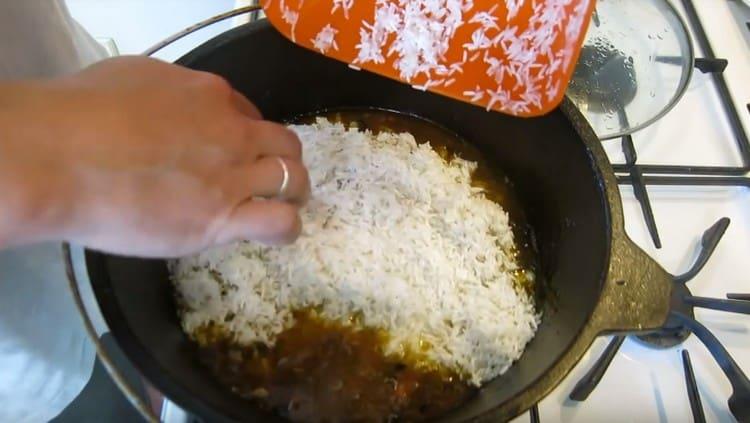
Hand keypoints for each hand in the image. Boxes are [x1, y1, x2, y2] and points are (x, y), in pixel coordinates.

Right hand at [0, 56, 309, 256]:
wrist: (61, 156)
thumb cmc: (79, 115)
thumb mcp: (130, 80)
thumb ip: (162, 95)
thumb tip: (166, 110)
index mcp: (209, 95)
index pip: (248, 114)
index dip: (247, 134)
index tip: (234, 150)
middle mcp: (231, 131)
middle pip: (283, 143)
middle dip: (283, 160)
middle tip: (271, 178)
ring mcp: (232, 174)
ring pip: (293, 179)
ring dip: (295, 192)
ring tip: (287, 205)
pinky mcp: (224, 216)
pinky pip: (281, 221)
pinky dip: (287, 228)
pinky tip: (278, 233)